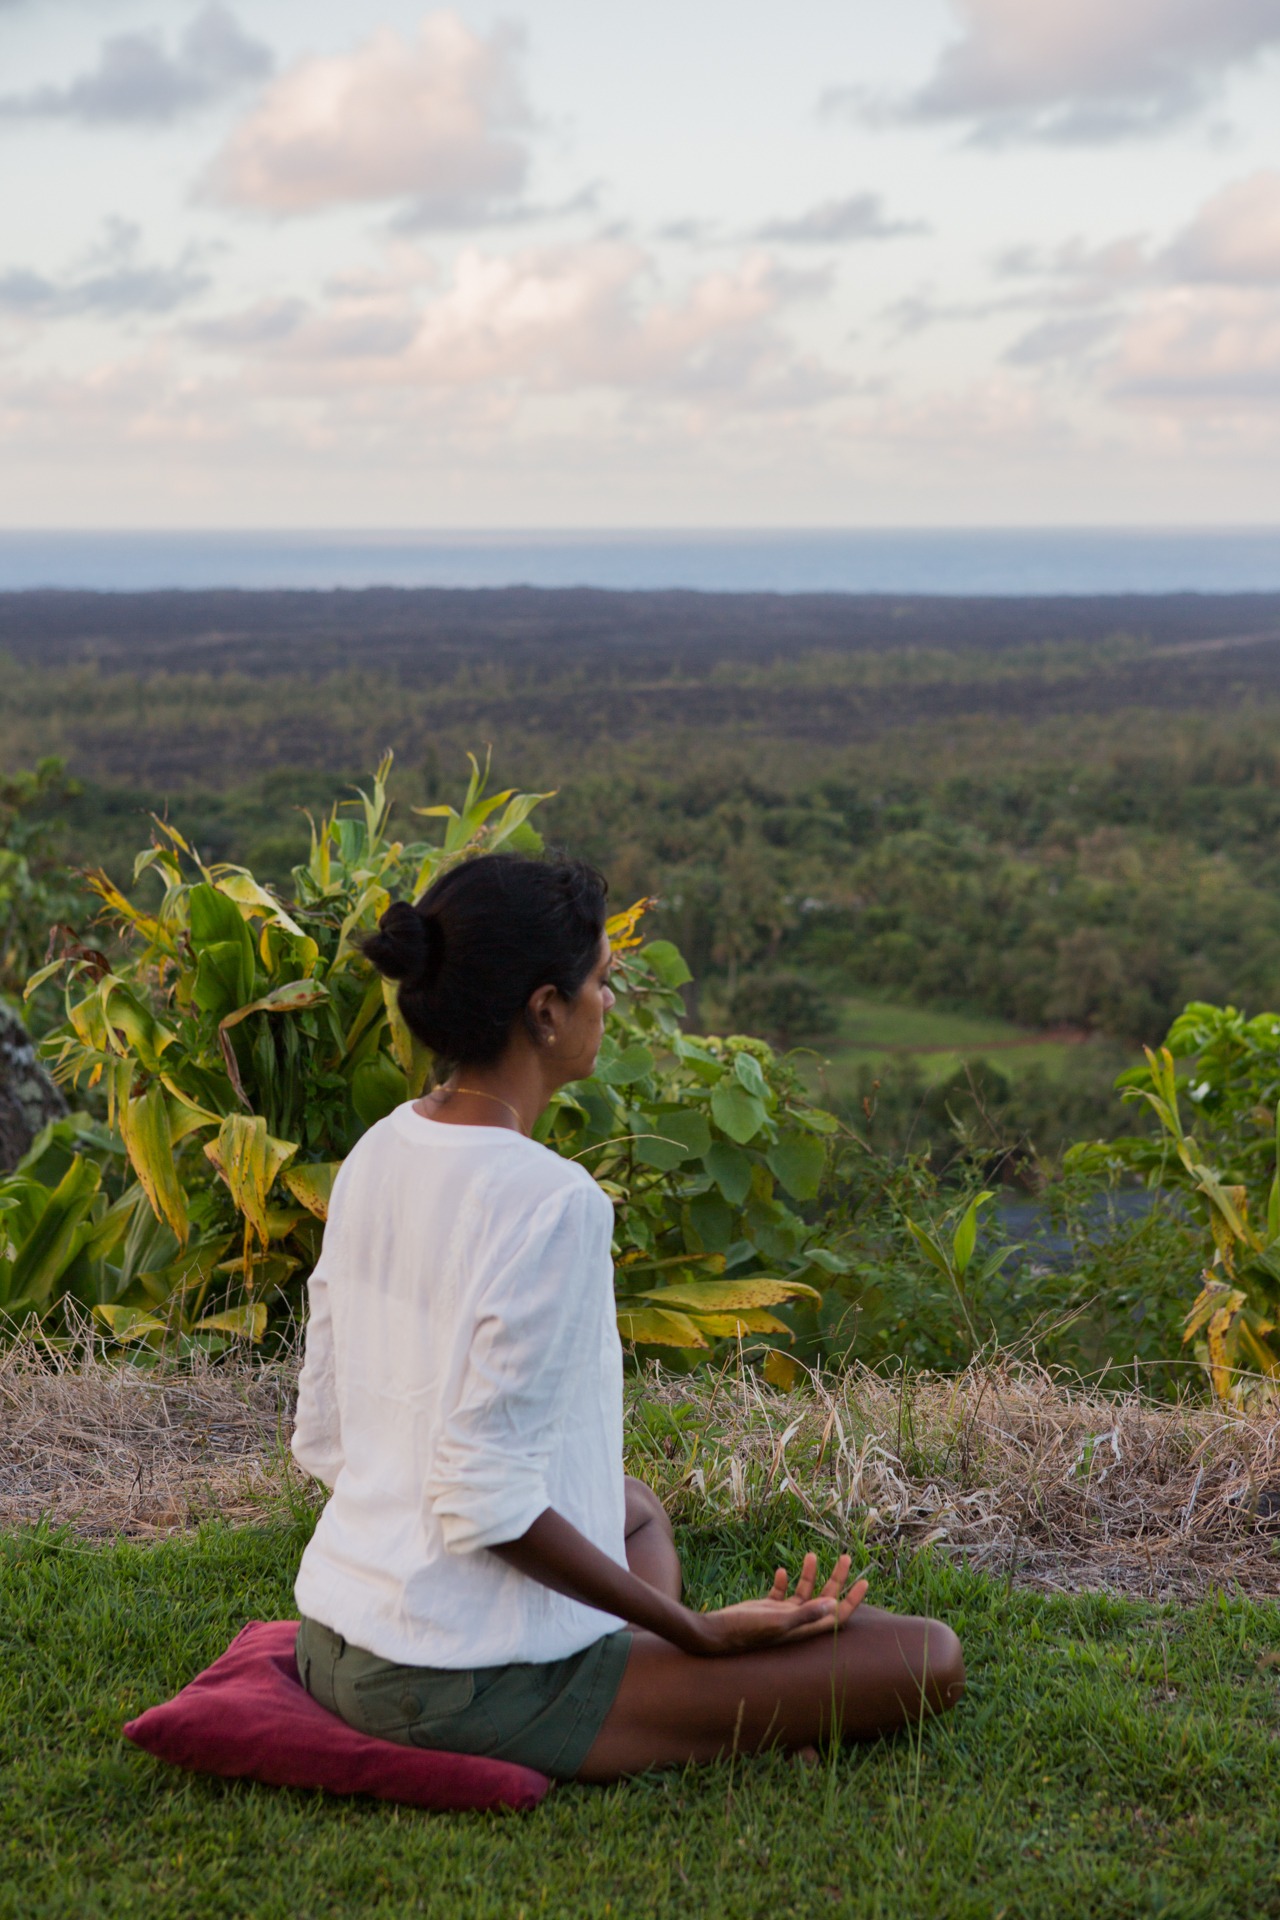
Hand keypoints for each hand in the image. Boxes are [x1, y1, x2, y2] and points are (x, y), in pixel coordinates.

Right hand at [682, 1552, 866, 1656]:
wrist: (715, 1633)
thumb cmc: (745, 1631)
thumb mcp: (777, 1621)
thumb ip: (805, 1614)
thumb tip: (833, 1605)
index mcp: (804, 1629)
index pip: (836, 1616)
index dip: (852, 1600)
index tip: (864, 1581)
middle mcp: (797, 1623)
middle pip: (825, 1600)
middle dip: (837, 1579)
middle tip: (846, 1557)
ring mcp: (782, 1616)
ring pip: (804, 1593)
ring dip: (810, 1574)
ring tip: (812, 1554)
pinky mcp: (766, 1609)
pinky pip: (781, 1593)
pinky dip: (785, 1581)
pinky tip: (782, 1571)